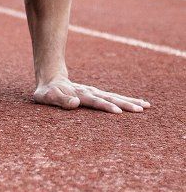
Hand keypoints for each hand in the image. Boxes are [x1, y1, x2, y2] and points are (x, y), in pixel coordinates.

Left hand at [33, 76, 149, 113]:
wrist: (50, 79)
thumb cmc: (47, 92)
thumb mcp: (47, 96)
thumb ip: (60, 100)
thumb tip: (75, 103)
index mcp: (79, 95)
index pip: (95, 102)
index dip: (105, 107)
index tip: (118, 112)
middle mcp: (90, 92)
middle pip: (110, 98)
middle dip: (125, 104)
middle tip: (141, 109)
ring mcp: (95, 92)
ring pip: (115, 97)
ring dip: (129, 102)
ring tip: (146, 106)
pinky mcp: (97, 95)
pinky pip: (114, 98)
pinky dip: (126, 100)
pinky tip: (138, 104)